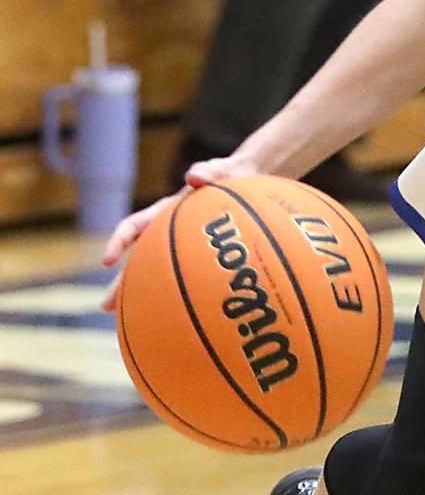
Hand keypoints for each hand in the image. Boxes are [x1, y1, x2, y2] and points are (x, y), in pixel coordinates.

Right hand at [99, 149, 259, 311]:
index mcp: (166, 211)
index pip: (134, 226)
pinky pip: (187, 277)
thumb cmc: (231, 174)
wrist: (248, 179)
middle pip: (139, 260)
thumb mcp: (223, 170)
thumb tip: (194, 177)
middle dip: (121, 282)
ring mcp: (183, 245)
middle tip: (106, 307)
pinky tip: (186, 318)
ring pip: (158, 273)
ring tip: (132, 324)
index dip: (118, 242)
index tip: (106, 261)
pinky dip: (182, 295)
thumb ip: (210, 171)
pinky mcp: (201, 255)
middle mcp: (168, 231)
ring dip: (145, 295)